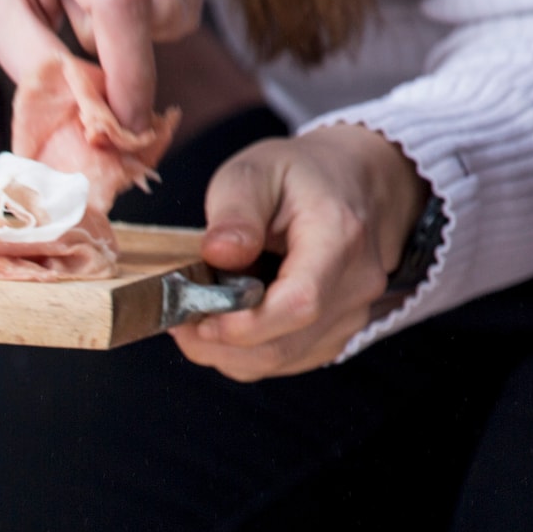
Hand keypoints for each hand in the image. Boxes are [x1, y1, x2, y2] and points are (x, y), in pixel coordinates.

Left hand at [173, 125, 426, 380]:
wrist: (354, 182)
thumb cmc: (302, 175)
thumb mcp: (256, 171)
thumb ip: (235, 211)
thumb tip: (220, 253)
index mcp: (340, 239)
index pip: (298, 305)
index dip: (240, 325)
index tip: (194, 316)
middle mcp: (355, 285)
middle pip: (281, 345)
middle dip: (217, 343)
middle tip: (177, 316)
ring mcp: (350, 314)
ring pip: (277, 360)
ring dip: (224, 350)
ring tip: (194, 316)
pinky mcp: (336, 334)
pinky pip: (282, 360)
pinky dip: (243, 352)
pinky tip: (222, 322)